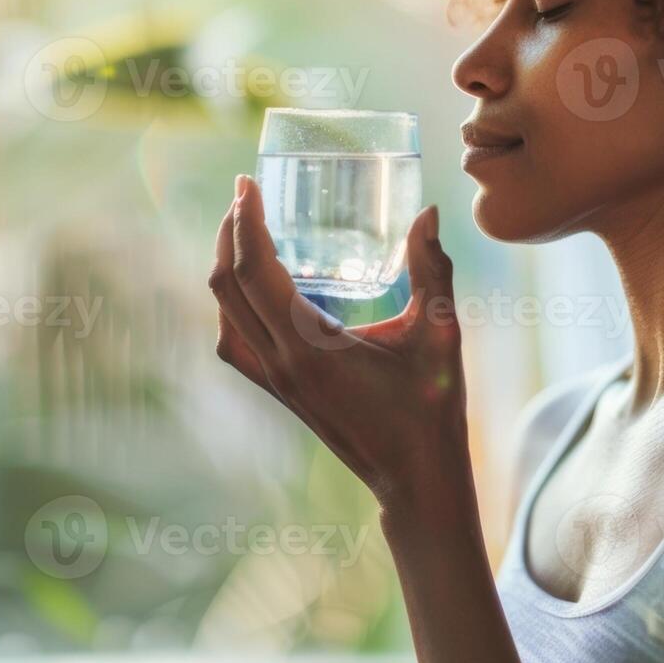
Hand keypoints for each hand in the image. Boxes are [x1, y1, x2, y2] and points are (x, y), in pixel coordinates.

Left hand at [208, 174, 471, 509]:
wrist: (414, 478)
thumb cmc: (431, 409)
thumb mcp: (440, 335)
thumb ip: (432, 270)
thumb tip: (425, 212)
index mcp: (311, 347)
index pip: (254, 273)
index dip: (244, 223)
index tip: (247, 184)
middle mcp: (282, 365)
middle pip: (226, 288)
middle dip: (228, 235)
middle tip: (246, 196)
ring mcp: (276, 383)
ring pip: (224, 317)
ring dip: (225, 270)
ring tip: (243, 232)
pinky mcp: (280, 393)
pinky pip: (234, 344)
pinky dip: (232, 308)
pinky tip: (252, 289)